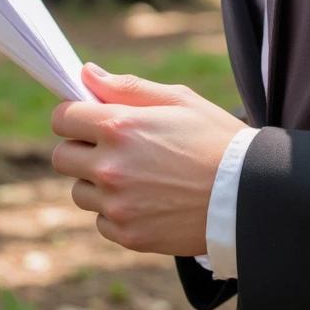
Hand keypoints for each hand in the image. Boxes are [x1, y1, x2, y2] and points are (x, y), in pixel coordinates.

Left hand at [50, 63, 249, 256]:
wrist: (247, 193)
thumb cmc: (216, 138)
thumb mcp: (178, 100)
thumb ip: (127, 87)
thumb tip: (86, 74)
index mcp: (120, 127)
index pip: (63, 119)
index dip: (73, 115)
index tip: (87, 118)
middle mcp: (110, 167)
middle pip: (62, 157)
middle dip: (80, 148)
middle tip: (112, 147)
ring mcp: (117, 205)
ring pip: (79, 191)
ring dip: (97, 182)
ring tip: (136, 175)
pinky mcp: (127, 235)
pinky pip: (100, 221)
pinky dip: (115, 212)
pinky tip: (146, 200)